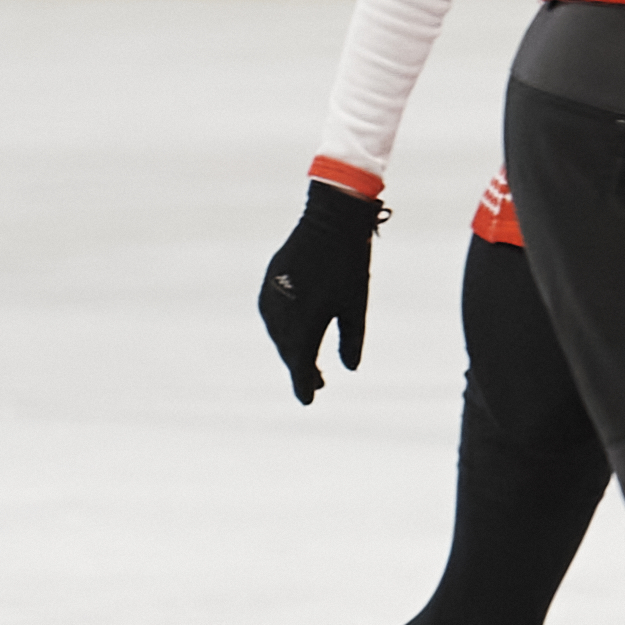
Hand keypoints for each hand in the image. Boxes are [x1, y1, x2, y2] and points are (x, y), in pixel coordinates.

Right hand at [257, 180, 384, 402]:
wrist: (328, 223)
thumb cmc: (348, 266)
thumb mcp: (356, 306)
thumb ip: (352, 340)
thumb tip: (350, 368)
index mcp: (304, 323)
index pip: (300, 363)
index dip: (304, 384)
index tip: (309, 401)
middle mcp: (281, 314)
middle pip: (288, 351)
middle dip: (301, 368)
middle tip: (317, 384)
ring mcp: (270, 298)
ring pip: (278, 335)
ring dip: (291, 350)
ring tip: (309, 363)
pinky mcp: (268, 284)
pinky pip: (272, 317)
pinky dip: (283, 331)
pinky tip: (295, 336)